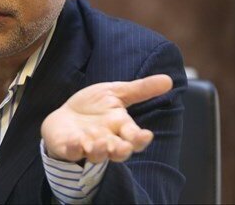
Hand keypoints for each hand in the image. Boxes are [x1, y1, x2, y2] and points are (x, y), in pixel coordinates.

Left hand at [41, 74, 171, 163]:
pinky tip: (75, 142)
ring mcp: (87, 145)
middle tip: (124, 148)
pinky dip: (74, 148)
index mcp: (120, 127)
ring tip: (100, 144)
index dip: (140, 138)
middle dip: (122, 150)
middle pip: (119, 151)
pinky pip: (72, 151)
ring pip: (97, 154)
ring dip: (99, 151)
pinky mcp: (68, 147)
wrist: (65, 115)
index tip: (146, 135)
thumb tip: (169, 80)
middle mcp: (106, 140)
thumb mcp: (116, 93)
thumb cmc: (94, 107)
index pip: (134, 137)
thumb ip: (140, 89)